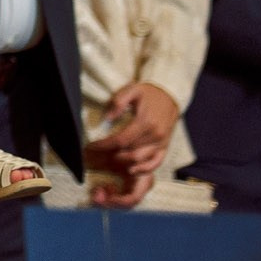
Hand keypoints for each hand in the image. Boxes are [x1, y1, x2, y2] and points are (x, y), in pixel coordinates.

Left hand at [84, 81, 177, 206]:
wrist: (169, 96)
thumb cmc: (148, 94)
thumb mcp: (132, 90)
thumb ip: (118, 101)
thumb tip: (108, 118)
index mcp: (146, 122)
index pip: (121, 140)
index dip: (104, 145)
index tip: (91, 145)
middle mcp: (155, 135)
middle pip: (129, 152)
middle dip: (110, 155)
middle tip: (97, 154)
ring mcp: (161, 143)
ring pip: (140, 160)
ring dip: (123, 162)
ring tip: (109, 158)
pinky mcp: (165, 147)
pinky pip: (155, 163)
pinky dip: (143, 169)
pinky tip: (131, 170)